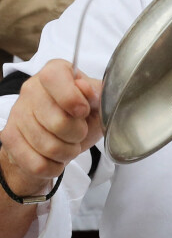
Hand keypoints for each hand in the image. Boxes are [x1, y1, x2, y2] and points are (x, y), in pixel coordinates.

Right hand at [0, 60, 101, 196]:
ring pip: (47, 146)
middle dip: (77, 133)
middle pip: (56, 120)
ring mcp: (17, 112)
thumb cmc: (82, 113)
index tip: (84, 111)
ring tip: (71, 145)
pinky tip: (58, 158)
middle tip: (81, 132)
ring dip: (67, 152)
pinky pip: (35, 163)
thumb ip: (95, 92)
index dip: (71, 98)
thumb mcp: (97, 100)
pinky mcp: (9, 137)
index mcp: (55, 71)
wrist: (59, 135)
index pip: (54, 78)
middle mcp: (32, 88)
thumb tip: (85, 88)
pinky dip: (53, 167)